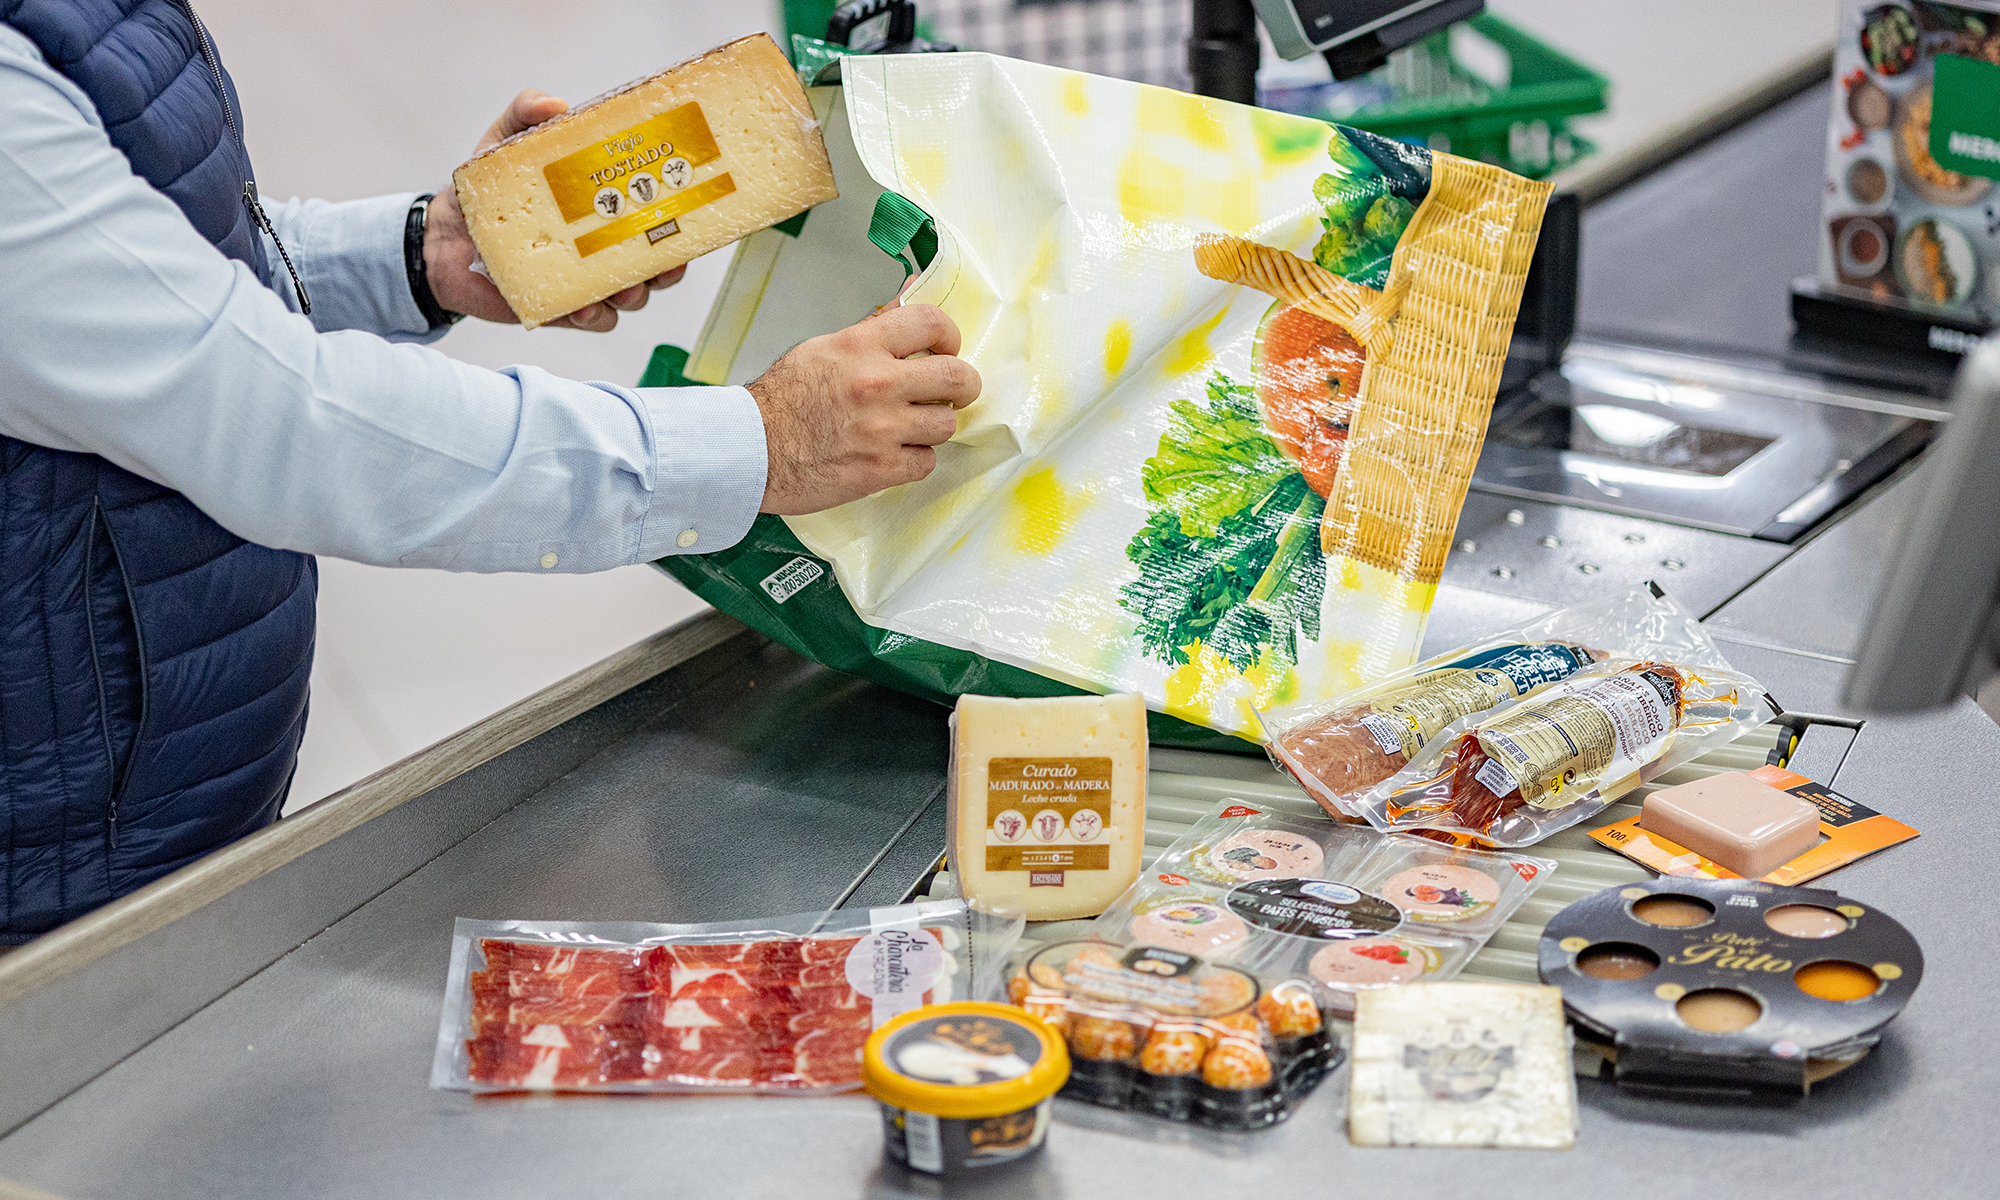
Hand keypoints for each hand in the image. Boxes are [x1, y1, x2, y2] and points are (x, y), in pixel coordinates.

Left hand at [424, 90, 685, 330]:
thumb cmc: (486, 191)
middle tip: (664, 262)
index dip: (680, 215)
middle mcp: (604, 244)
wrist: (444, 239)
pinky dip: (594, 315)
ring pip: (634, 294)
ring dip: (635, 292)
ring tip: (622, 289)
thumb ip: (526, 112)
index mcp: (604, 204)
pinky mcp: (565, 309)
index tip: (686, 211)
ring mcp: (587, 279)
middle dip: (669, 265)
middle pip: (658, 261)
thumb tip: (556, 104)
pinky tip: (581, 307)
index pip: (656, 211)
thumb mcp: (506, 141)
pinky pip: (595, 320)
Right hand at [748, 305, 979, 513]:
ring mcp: (882, 430)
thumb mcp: (824, 348)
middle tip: (955, 391)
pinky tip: (894, 453)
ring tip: (912, 425)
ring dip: (933, 425)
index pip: (931, 322)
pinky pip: (926, 462)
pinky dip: (914, 459)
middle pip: (957, 377)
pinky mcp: (880, 469)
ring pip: (946, 424)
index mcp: (862, 346)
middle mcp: (877, 384)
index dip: (949, 335)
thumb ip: (874, 329)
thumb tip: (910, 292)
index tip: (947, 347)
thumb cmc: (781, 401)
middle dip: (964, 384)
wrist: (749, 450)